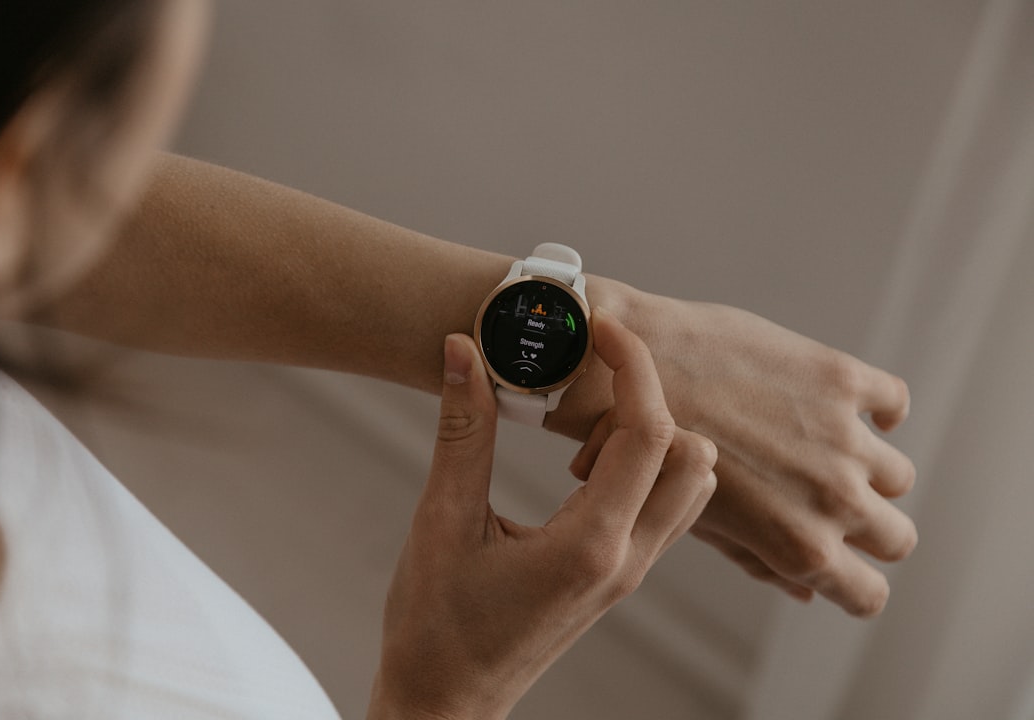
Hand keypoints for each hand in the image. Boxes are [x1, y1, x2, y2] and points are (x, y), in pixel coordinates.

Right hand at [369, 310, 716, 719]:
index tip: (600, 329)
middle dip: (647, 401)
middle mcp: (627, 558)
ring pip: (691, 484)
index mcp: (591, 545)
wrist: (445, 700)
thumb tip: (462, 353)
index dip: (632, 366)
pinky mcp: (620, 574)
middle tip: (583, 389)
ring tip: (578, 438)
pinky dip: (644, 469)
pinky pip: (666, 508)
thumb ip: (462, 431)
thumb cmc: (437, 627)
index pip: (649, 434)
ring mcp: (631, 571)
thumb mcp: (441, 522)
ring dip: (651, 439)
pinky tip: (582, 468)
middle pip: (691, 454)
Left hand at [555, 283, 916, 617]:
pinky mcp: (840, 379)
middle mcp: (832, 498)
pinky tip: (836, 404)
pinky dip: (875, 406)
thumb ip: (757, 558)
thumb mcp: (700, 523)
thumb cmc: (650, 452)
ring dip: (868, 467)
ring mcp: (843, 439)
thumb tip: (805, 592)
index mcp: (798, 547)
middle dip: (871, 528)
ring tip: (822, 451)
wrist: (630, 366)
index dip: (858, 585)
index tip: (847, 563)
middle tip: (834, 504)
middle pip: (897, 537)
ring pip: (898, 475)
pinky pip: (893, 402)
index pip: (867, 594)